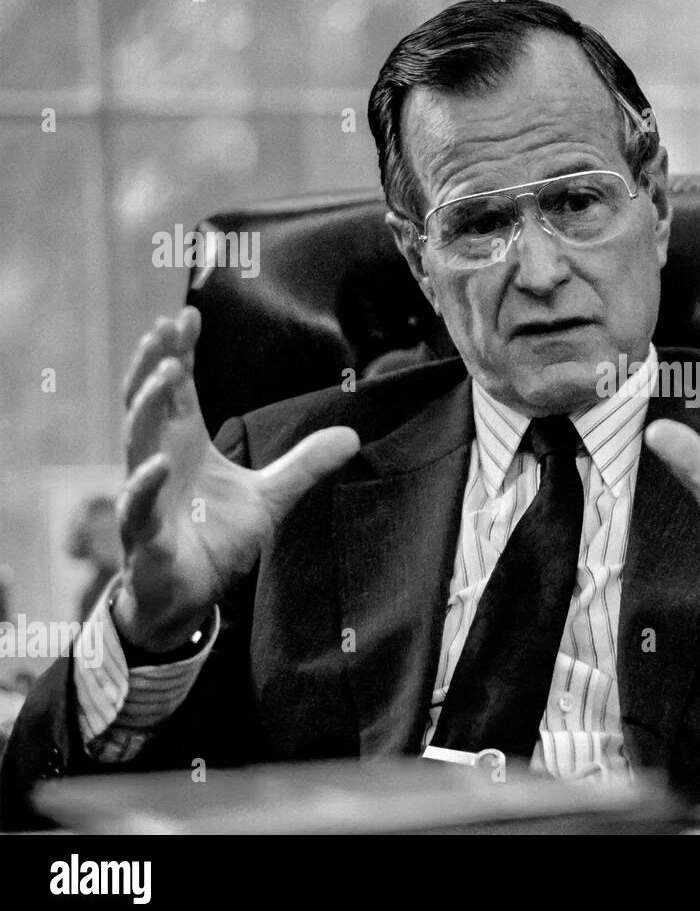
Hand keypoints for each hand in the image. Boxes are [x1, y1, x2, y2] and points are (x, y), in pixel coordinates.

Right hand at [115, 307, 358, 651]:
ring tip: (168, 374)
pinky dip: (142, 485)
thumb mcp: (271, 496)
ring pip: (136, 443)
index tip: (188, 314)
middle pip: (149, 403)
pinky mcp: (143, 535)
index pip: (178, 390)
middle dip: (157, 364)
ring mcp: (145, 495)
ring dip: (147, 407)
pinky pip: (136, 506)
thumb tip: (353, 434)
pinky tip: (154, 466)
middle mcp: (158, 460)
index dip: (180, 352)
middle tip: (167, 328)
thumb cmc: (217, 539)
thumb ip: (305, 463)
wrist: (189, 595)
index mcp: (185, 445)